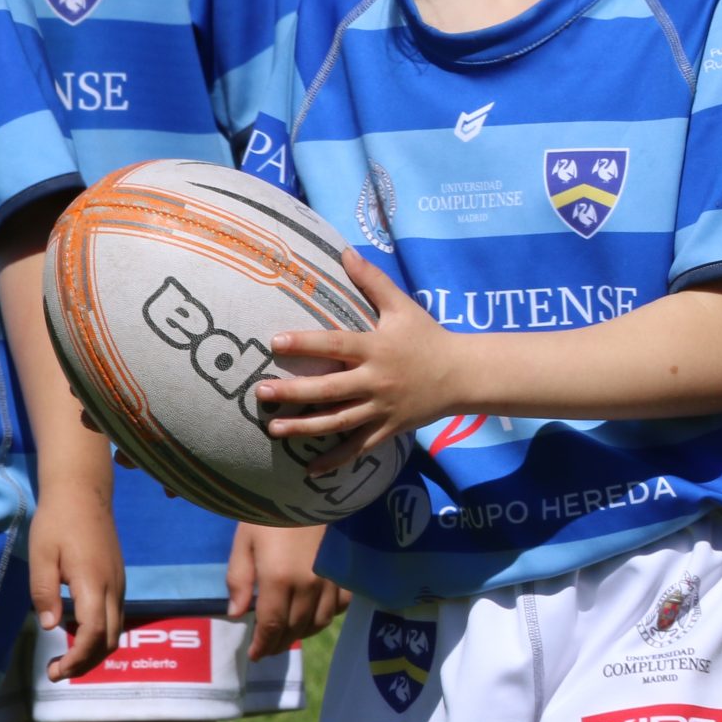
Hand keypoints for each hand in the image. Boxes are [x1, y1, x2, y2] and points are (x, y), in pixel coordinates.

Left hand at [29, 483, 123, 680]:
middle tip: (56, 671)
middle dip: (86, 662)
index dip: (76, 658)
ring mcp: (119, 583)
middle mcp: (113, 587)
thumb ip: (45, 593)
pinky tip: (77, 633)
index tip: (54, 670)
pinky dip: (99, 635)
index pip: (93, 633)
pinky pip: (115, 616)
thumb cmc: (57, 522)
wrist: (84, 493)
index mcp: (93, 582)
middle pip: (110, 639)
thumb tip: (52, 626)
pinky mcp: (118, 579)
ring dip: (94, 651)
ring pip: (116, 630)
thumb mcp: (41, 556)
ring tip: (65, 658)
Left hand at [227, 524, 350, 661]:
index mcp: (277, 580)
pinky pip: (340, 605)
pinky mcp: (344, 570)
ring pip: (319, 621)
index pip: (271, 626)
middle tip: (266, 648)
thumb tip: (236, 613)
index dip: (262, 645)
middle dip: (278, 643)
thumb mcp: (244, 542)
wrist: (309, 485)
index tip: (254, 655)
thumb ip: (239, 579)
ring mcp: (329, 579)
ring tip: (288, 633)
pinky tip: (315, 613)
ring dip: (302, 633)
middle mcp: (307, 585)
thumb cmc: (270, 511)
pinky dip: (327, 616)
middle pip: (294, 628)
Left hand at [261, 250, 465, 476]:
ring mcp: (381, 408)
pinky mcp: (387, 429)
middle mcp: (375, 380)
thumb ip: (372, 281)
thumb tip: (346, 251)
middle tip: (260, 392)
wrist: (461, 374)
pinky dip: (335, 460)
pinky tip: (310, 470)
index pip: (336, 344)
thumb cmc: (427, 336)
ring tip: (273, 429)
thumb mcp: (402, 306)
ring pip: (337, 422)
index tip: (275, 343)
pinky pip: (358, 448)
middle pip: (328, 390)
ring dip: (303, 428)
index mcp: (376, 347)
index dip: (305, 344)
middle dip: (292, 393)